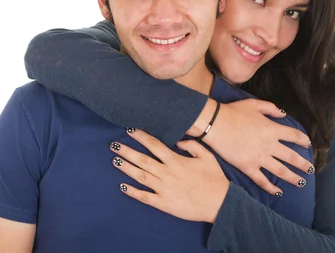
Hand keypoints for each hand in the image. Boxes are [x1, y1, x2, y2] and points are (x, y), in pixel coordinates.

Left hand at [110, 128, 228, 222]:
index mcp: (175, 161)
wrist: (220, 204)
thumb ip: (191, 146)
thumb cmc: (214, 179)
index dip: (140, 137)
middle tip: (114, 145)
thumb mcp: (206, 156)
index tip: (129, 130)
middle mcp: (166, 173)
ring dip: (126, 168)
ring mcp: (163, 189)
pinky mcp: (163, 204)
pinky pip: (144, 197)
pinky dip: (132, 192)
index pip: (154, 145)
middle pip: (142, 160)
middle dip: (127, 151)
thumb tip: (178, 142)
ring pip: (140, 176)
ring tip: (115, 161)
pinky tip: (122, 186)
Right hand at [191, 99, 312, 194]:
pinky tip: (278, 193)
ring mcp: (259, 158)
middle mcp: (269, 145)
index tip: (307, 144)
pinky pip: (262, 180)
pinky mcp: (248, 167)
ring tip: (301, 183)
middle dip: (303, 164)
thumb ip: (271, 108)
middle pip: (291, 157)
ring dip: (293, 178)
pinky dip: (271, 188)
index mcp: (272, 129)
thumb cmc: (233, 112)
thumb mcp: (254, 104)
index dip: (303, 140)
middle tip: (310, 170)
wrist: (215, 124)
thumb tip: (283, 114)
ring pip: (281, 171)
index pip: (294, 136)